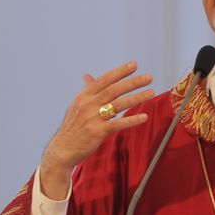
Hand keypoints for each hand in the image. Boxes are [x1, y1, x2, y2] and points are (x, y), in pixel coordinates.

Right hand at [40, 62, 153, 198]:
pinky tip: (144, 117)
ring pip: (118, 104)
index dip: (120, 72)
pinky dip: (132, 120)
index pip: (104, 80)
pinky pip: (118, 124)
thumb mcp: (77, 106)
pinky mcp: (97, 132)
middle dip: (133, 82)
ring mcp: (93, 118)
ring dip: (137, 98)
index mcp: (84, 96)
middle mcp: (88, 104)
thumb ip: (87, 91)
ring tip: (151, 93)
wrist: (62, 149)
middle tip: (149, 77)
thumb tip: (87, 75)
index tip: (134, 65)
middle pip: (114, 89)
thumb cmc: (73, 127)